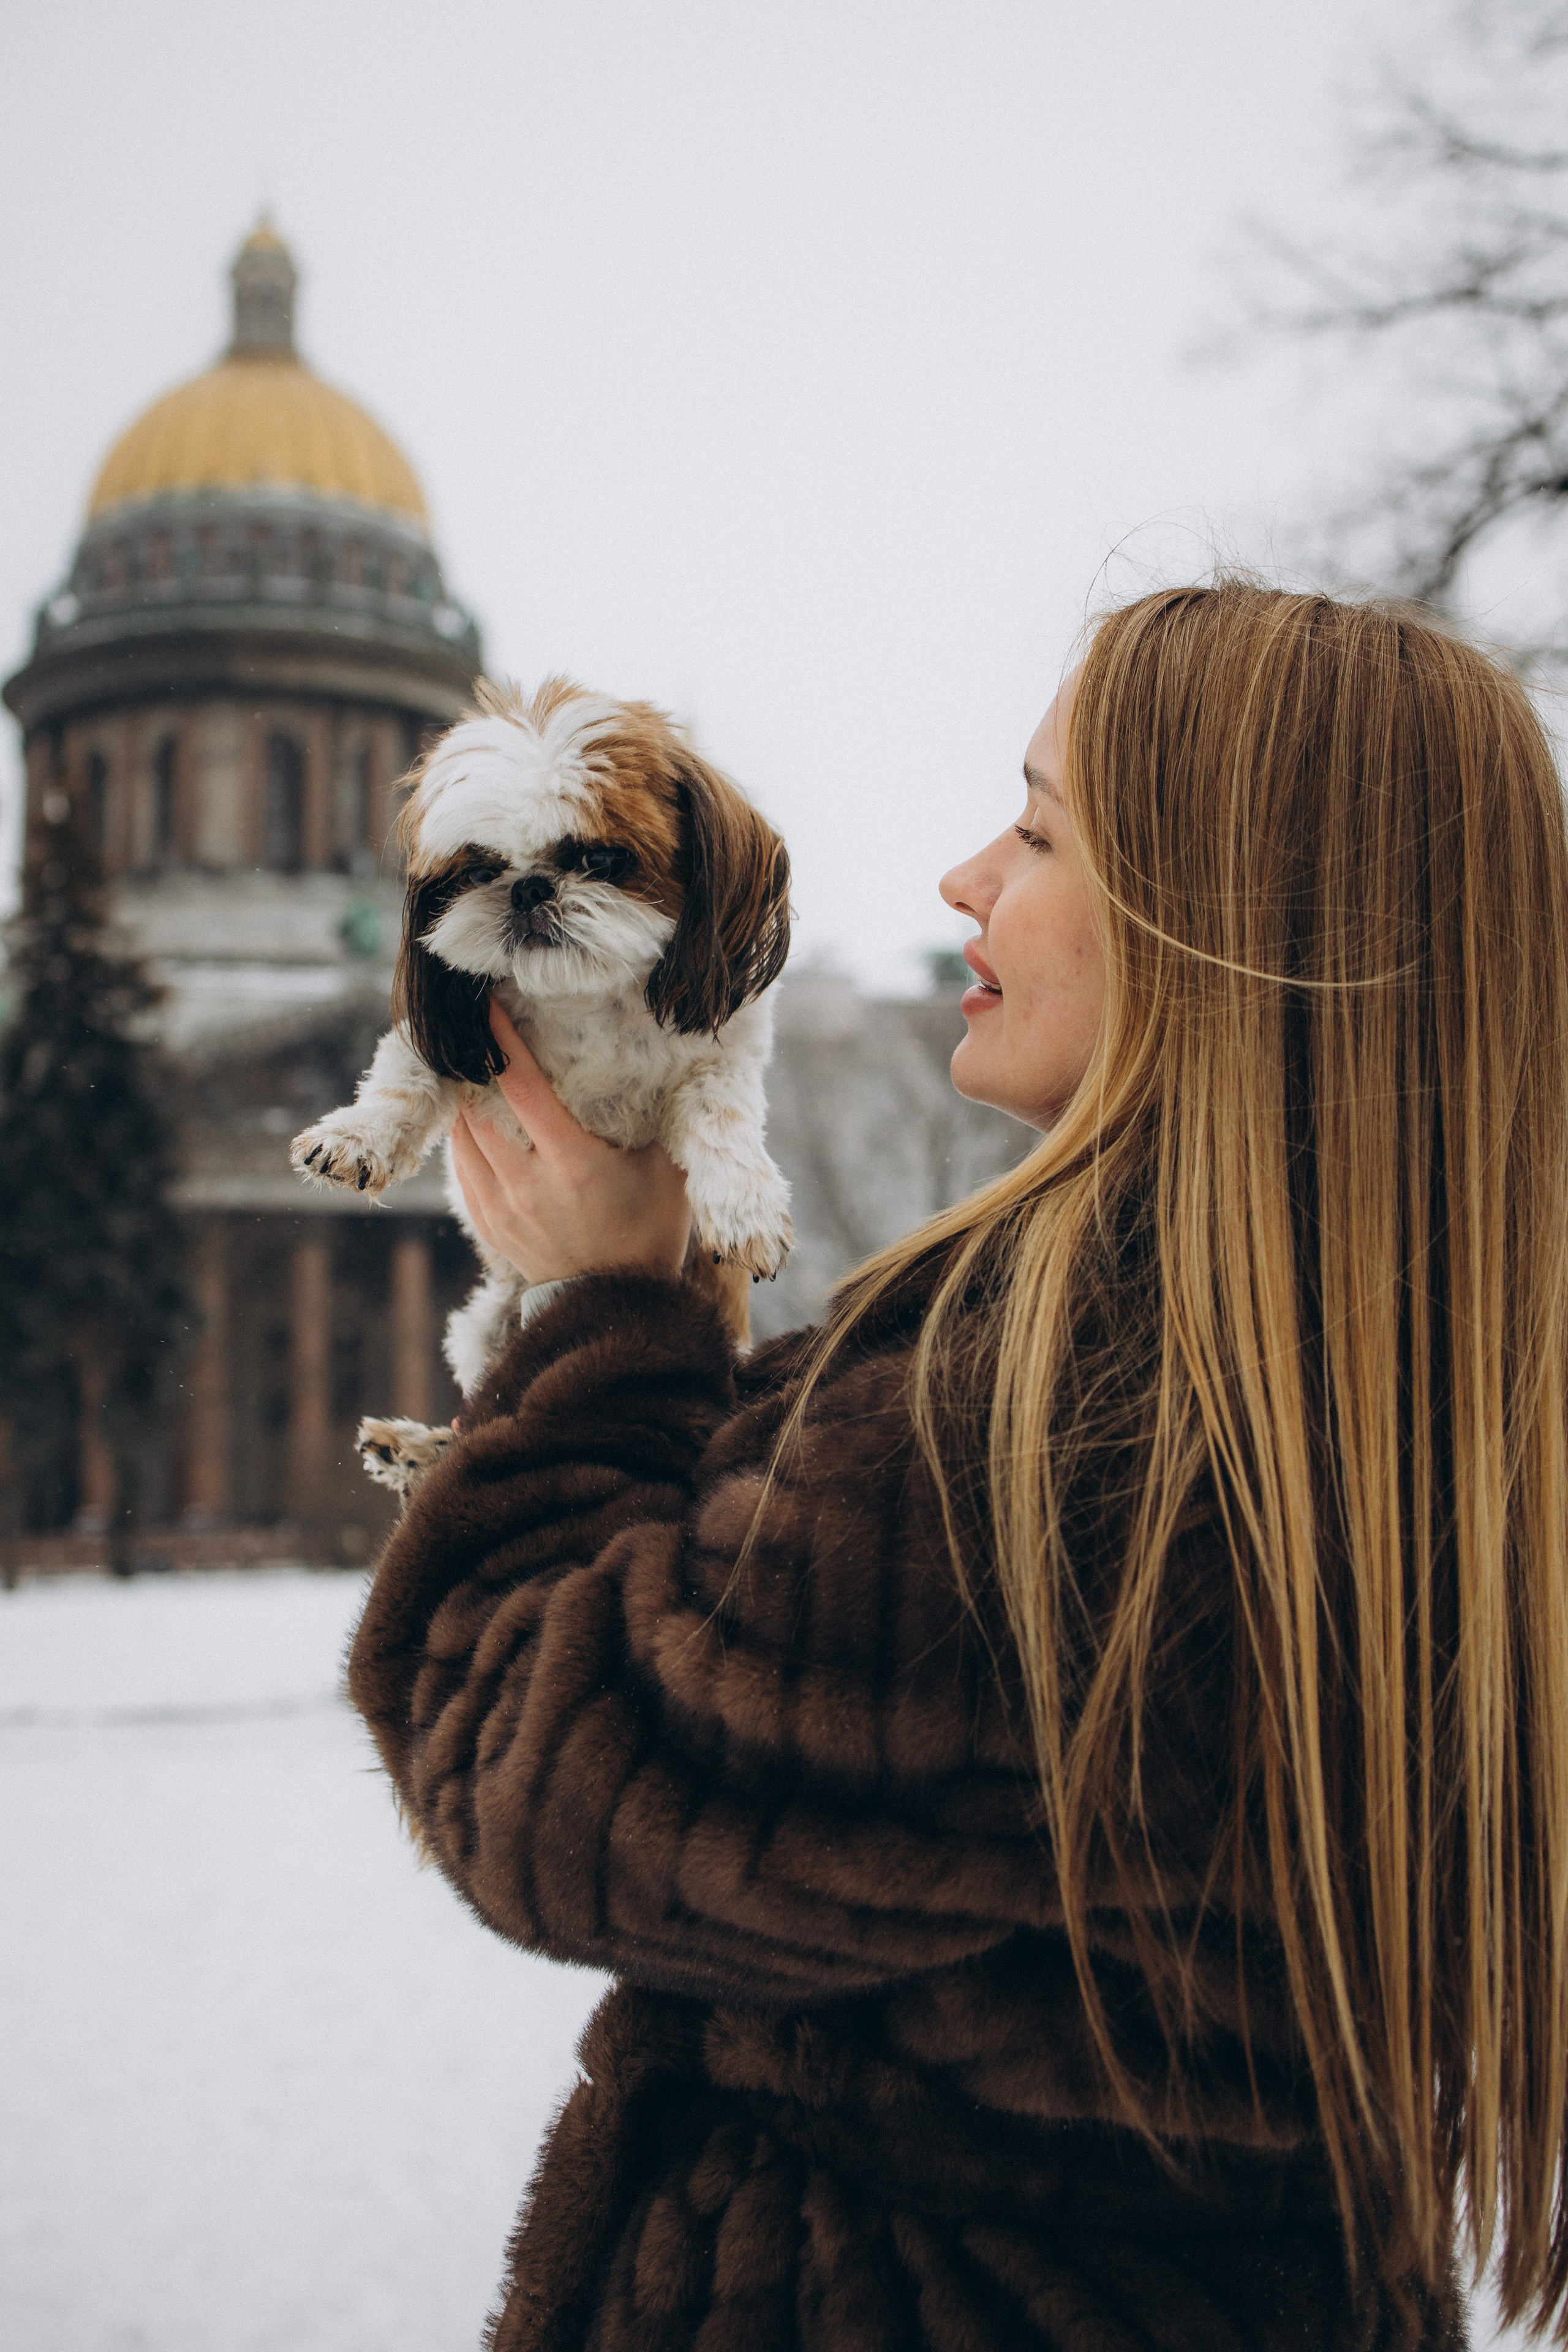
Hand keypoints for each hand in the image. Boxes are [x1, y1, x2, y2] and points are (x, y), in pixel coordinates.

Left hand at [448, 1000, 691, 1286]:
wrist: (617, 1307)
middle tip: (474, 1035)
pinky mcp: (489, 1226)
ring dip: (464, 1103)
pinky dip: (464, 1141)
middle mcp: (529, 1184)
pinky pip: (463, 1169)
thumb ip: (657, 1121)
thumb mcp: (666, 1172)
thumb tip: (661, 1065)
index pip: (522, 1086)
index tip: (488, 1008)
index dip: (502, 1042)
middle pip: (478, 1107)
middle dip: (473, 1067)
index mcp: (574, 1163)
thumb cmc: (650, 1230)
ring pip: (463, 1138)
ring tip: (471, 1073)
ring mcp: (502, 1208)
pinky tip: (476, 1122)